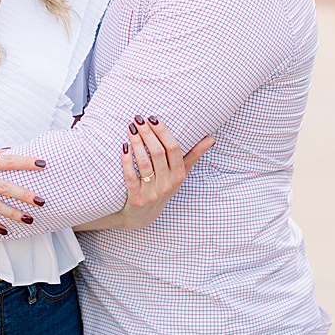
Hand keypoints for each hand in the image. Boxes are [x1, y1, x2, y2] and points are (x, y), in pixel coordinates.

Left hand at [81, 117, 214, 230]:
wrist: (142, 216)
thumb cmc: (162, 188)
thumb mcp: (179, 174)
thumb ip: (193, 156)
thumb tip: (211, 139)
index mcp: (178, 175)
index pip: (174, 149)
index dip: (163, 132)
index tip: (153, 118)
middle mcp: (167, 184)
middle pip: (158, 153)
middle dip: (148, 134)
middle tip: (138, 119)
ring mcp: (152, 192)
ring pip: (144, 163)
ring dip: (137, 144)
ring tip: (130, 129)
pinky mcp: (136, 198)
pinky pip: (131, 177)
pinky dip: (127, 161)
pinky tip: (123, 147)